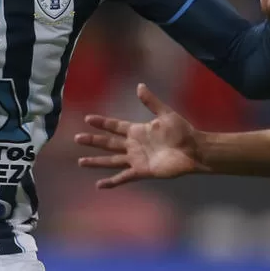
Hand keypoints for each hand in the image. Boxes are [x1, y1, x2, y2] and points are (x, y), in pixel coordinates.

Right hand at [75, 84, 205, 189]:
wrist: (193, 150)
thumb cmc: (181, 131)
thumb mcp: (165, 113)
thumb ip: (151, 102)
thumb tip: (139, 86)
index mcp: (137, 130)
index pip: (115, 126)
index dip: (102, 123)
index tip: (88, 119)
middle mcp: (133, 145)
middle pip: (108, 143)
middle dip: (93, 141)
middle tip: (77, 138)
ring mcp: (136, 159)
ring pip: (111, 160)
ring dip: (96, 161)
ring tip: (81, 162)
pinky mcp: (142, 171)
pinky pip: (123, 176)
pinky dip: (112, 181)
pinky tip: (99, 185)